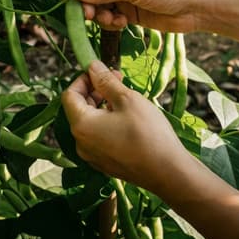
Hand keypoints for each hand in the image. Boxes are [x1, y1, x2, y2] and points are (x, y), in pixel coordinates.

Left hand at [61, 61, 193, 199]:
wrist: (168, 173)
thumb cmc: (148, 133)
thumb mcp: (127, 99)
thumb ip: (105, 81)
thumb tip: (92, 66)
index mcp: (82, 126)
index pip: (70, 95)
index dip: (83, 80)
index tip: (102, 72)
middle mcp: (81, 143)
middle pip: (79, 109)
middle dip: (96, 91)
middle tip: (118, 79)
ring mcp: (92, 156)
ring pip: (91, 123)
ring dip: (103, 106)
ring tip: (126, 98)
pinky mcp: (105, 164)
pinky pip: (100, 138)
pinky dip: (108, 124)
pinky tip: (128, 119)